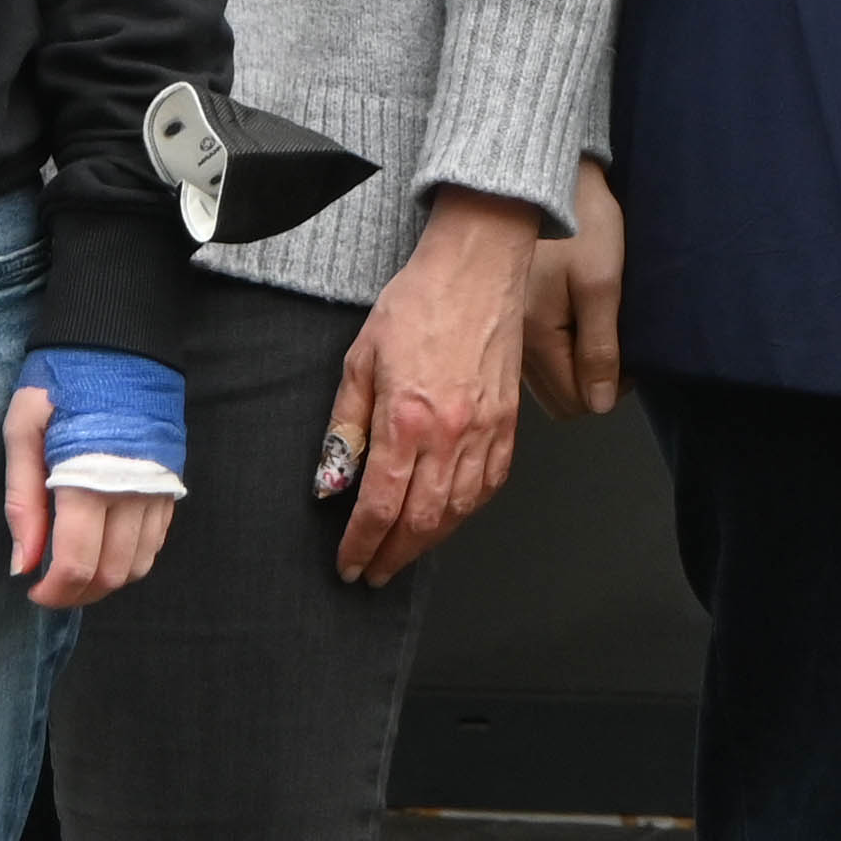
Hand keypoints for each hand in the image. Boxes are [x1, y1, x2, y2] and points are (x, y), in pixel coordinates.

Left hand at [1, 385, 177, 610]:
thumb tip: (22, 565)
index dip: (53, 592)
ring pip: (140, 563)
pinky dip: (131, 556)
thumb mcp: (23, 430)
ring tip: (75, 568)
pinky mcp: (172, 478)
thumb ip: (21, 501)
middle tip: (48, 584)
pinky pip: (158, 539)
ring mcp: (159, 485)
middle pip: (111, 572)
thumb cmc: (61, 380)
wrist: (120, 336)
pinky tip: (104, 543)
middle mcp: (132, 490)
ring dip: (106, 579)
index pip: (78, 564)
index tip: (31, 589)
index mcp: (88, 479)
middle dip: (77, 593)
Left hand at [332, 189, 543, 584]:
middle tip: (374, 572)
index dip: (361, 545)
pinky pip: (491, 484)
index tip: (348, 565)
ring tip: (406, 552)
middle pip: (422, 521)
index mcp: (406, 419)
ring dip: (430, 542)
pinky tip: (452, 517)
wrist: (477, 267)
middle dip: (393, 555)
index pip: (379, 506)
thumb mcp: (359, 360)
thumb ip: (345, 426)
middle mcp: (450, 434)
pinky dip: (470, 511)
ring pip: (460, 511)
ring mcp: (486, 430)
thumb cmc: (417, 303)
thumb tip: (331, 482)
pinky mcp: (510, 422)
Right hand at [523, 156, 623, 416]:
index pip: (573, 401)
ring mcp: (510, 328)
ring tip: (601, 320)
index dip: (610, 388)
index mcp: (534, 337)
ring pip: (548, 374)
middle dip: (593, 378)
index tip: (631, 354)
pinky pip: (539, 351)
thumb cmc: (583, 222)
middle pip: (558, 394)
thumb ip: (600, 348)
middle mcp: (513, 340)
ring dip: (578, 360)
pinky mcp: (513, 311)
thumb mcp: (603, 283)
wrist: (555, 173)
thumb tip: (601, 404)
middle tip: (620, 338)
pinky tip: (579, 313)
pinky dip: (563, 343)